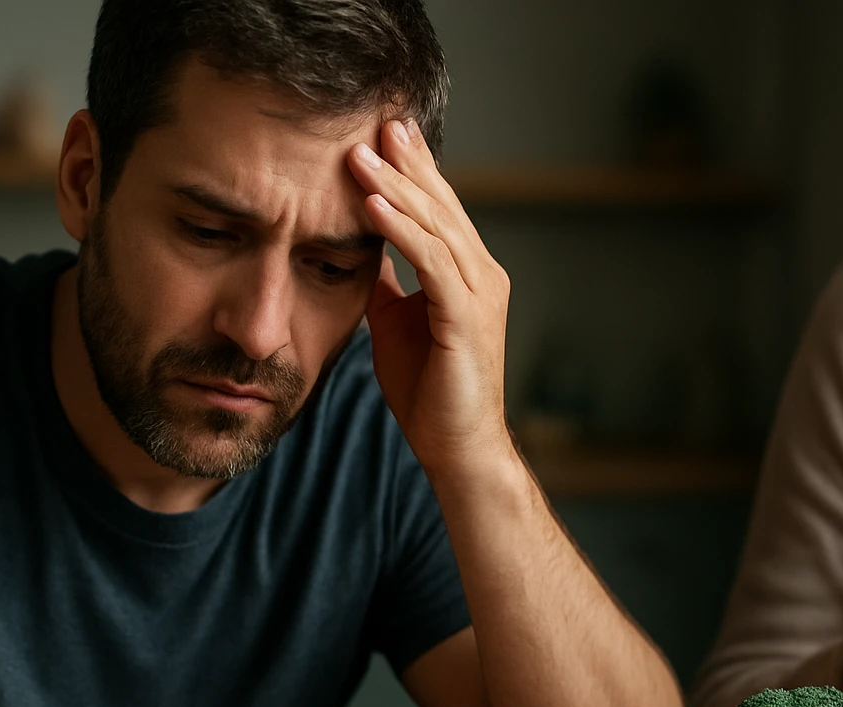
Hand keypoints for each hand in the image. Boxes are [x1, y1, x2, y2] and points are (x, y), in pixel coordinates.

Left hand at [346, 119, 512, 475]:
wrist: (456, 449)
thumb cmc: (431, 395)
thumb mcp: (397, 324)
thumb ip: (388, 284)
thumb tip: (361, 249)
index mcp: (469, 276)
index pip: (439, 211)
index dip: (414, 171)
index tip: (383, 134)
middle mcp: (483, 277)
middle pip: (442, 206)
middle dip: (408, 163)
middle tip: (377, 122)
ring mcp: (480, 295)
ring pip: (437, 226)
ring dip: (395, 187)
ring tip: (359, 155)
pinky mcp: (467, 317)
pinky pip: (432, 262)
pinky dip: (401, 230)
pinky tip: (371, 204)